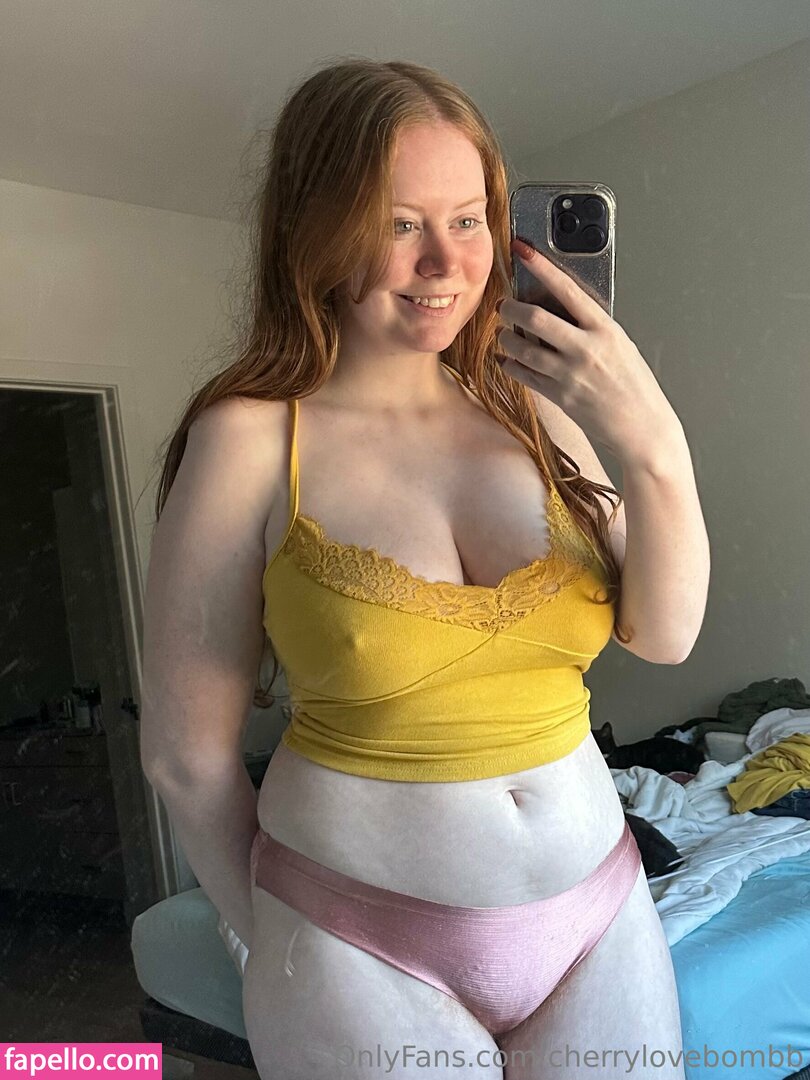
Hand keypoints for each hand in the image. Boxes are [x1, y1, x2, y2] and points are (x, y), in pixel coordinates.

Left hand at [496, 239, 683, 467]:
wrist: (643, 427)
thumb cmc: (635, 385)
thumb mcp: (620, 345)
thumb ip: (592, 328)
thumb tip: (561, 311)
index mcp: (605, 329)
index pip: (566, 289)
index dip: (541, 266)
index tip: (523, 250)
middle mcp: (585, 349)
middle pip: (535, 319)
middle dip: (511, 308)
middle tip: (503, 305)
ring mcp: (570, 374)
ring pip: (523, 348)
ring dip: (506, 338)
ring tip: (504, 334)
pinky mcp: (560, 397)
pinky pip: (524, 376)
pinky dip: (511, 365)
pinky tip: (507, 360)